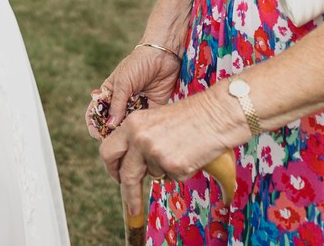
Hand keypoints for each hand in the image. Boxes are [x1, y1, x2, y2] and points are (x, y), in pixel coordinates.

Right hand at [96, 42, 182, 131]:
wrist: (163, 55)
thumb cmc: (138, 64)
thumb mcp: (124, 82)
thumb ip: (117, 105)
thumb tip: (110, 126)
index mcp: (110, 91)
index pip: (97, 110)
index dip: (94, 122)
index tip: (96, 134)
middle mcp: (122, 100)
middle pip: (112, 120)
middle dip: (111, 131)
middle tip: (113, 141)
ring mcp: (137, 104)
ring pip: (128, 123)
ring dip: (127, 131)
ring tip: (127, 138)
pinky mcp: (152, 107)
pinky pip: (145, 121)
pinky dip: (142, 127)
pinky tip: (140, 132)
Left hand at [100, 90, 234, 187]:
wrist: (215, 115)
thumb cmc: (188, 117)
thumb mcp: (153, 120)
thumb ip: (138, 139)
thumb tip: (129, 166)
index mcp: (131, 124)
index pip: (108, 151)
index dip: (111, 167)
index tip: (117, 178)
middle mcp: (139, 138)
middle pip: (126, 174)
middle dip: (128, 193)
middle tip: (132, 208)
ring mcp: (155, 153)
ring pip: (154, 175)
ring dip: (166, 170)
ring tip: (181, 149)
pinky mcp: (173, 165)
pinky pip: (173, 178)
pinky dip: (181, 171)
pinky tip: (190, 154)